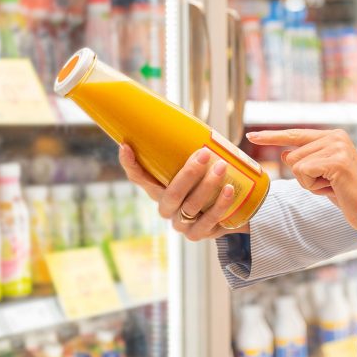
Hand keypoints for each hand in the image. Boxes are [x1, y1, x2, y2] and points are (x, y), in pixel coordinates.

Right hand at [118, 144, 248, 240]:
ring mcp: (181, 224)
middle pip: (171, 194)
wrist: (230, 211)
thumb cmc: (209, 181)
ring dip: (208, 186)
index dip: (130, 164)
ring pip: (191, 206)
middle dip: (189, 174)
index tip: (126, 145)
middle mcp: (166, 208)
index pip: (138, 178)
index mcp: (158, 189)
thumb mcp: (199, 166)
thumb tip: (197, 122)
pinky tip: (229, 190)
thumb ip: (193, 150)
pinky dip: (220, 204)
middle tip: (204, 154)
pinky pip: (208, 221)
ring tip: (222, 167)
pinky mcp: (199, 234)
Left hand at [247, 129, 356, 231]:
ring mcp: (336, 147)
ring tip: (333, 186)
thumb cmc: (348, 194)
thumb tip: (285, 153)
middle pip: (292, 156)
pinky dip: (312, 186)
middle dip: (304, 177)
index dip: (272, 137)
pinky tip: (332, 188)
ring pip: (296, 165)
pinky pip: (303, 173)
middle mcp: (335, 136)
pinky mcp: (336, 161)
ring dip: (309, 183)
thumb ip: (306, 162)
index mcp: (332, 136)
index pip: (295, 134)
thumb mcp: (322, 176)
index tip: (252, 136)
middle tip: (329, 184)